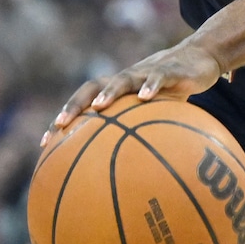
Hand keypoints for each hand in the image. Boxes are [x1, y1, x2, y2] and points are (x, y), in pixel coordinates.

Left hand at [40, 41, 223, 144]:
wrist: (199, 60)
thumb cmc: (172, 94)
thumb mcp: (158, 117)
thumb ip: (144, 141)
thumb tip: (132, 183)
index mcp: (117, 93)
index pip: (83, 104)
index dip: (65, 121)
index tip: (45, 143)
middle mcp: (125, 81)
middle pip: (91, 88)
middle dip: (75, 105)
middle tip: (60, 124)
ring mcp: (145, 74)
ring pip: (121, 79)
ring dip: (109, 91)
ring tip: (100, 107)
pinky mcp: (168, 71)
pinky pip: (157, 77)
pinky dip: (150, 86)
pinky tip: (145, 98)